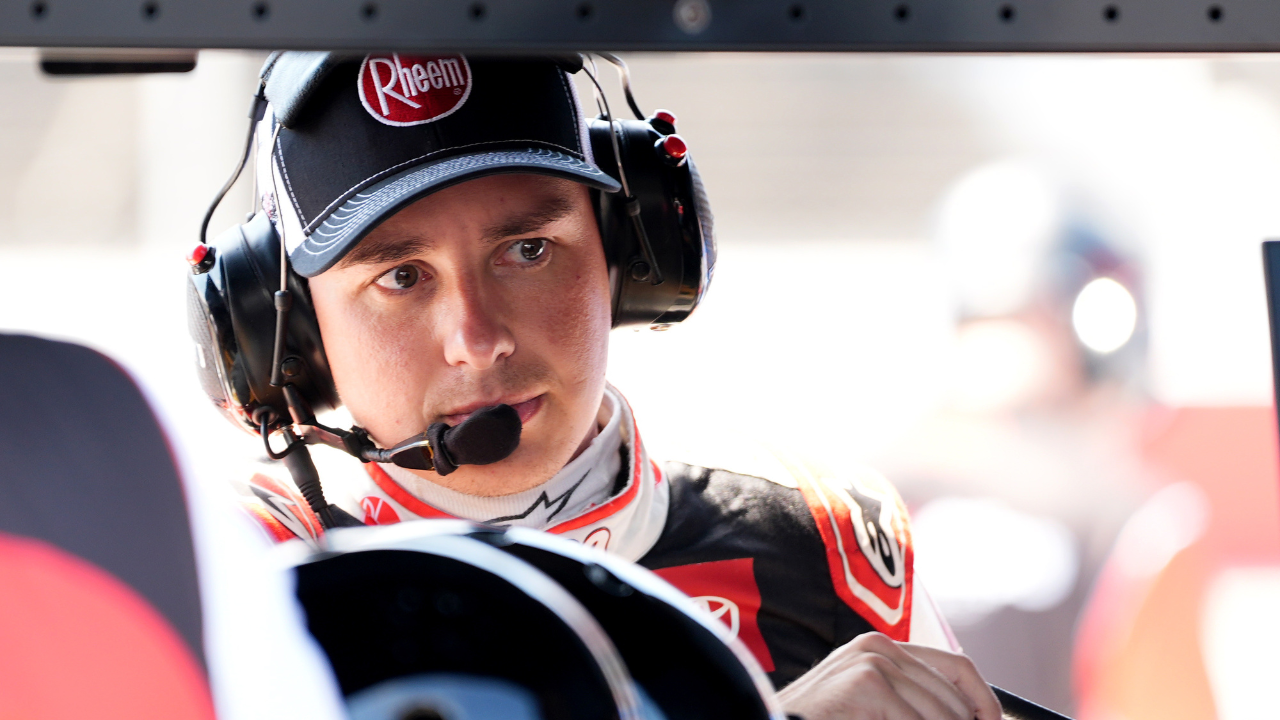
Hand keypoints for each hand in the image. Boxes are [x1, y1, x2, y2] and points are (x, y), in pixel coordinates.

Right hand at [777, 632, 1001, 719]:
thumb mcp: (873, 707)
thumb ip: (911, 701)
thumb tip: (975, 717)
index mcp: (882, 647)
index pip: (957, 667)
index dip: (984, 703)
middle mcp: (879, 646)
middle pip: (955, 699)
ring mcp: (872, 662)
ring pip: (942, 717)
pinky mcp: (866, 684)